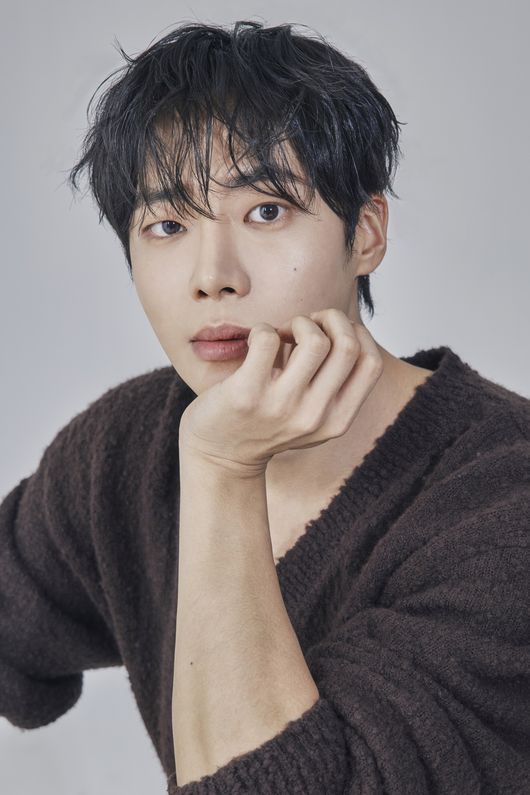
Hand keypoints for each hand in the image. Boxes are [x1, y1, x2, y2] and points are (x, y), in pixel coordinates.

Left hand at [178, 308, 383, 474]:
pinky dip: (263, 329)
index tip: (332, 333)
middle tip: (306, 325)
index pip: (371, 363)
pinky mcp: (247, 394)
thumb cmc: (267, 424)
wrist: (221, 456)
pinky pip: (267, 338)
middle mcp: (315, 416)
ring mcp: (281, 406)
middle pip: (347, 345)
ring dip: (299, 322)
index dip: (357, 334)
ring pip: (315, 340)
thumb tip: (338, 324)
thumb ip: (332, 384)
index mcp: (337, 420)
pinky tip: (255, 342)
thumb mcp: (313, 416)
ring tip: (282, 334)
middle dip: (330, 318)